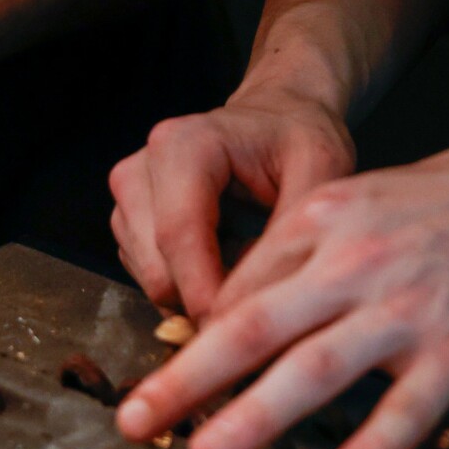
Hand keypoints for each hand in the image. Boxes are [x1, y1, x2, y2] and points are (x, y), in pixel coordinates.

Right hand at [109, 85, 353, 319]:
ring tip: (247, 263)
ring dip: (198, 292)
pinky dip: (188, 284)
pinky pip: (149, 277)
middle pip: (158, 268)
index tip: (242, 332)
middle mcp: (141, 168)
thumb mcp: (321, 173)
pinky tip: (225, 259)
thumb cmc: (299, 139)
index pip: (179, 236)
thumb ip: (290, 237)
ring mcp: (127, 195)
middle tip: (261, 302)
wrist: (275, 116)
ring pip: (150, 280)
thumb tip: (254, 310)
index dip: (205, 294)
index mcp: (183, 146)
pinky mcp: (127, 219)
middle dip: (205, 302)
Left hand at [116, 138, 448, 448]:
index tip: (161, 381)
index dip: (194, 340)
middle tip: (136, 419)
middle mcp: (357, 262)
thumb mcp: (367, 197)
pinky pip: (408, 408)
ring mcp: (409, 308)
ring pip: (315, 369)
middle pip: (253, 326)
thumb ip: (303, 247)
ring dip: (253, 416)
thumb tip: (238, 303)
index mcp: (327, 218)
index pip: (243, 287)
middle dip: (187, 378)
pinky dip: (371, 446)